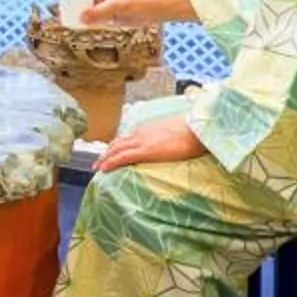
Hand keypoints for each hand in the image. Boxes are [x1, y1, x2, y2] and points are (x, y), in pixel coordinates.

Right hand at [64, 0, 187, 27]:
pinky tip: (83, 28)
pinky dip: (88, 22)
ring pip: (87, 7)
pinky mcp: (111, 15)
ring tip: (69, 21)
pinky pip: (95, 18)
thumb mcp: (117, 6)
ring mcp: (106, 4)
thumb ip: (99, 12)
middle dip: (71, 2)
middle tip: (63, 12)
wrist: (155, 11)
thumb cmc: (139, 3)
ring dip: (79, 13)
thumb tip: (81, 19)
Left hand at [95, 115, 209, 172]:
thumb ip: (168, 137)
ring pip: (115, 149)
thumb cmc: (193, 130)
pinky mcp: (145, 150)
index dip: (117, 145)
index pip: (127, 136)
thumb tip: (170, 144)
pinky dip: (110, 162)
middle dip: (107, 152)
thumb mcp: (175, 132)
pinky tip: (103, 169)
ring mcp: (142, 141)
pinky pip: (122, 157)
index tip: (111, 152)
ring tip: (97, 167)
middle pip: (117, 142)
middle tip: (98, 161)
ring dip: (105, 158)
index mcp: (148, 127)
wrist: (198, 127)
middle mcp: (141, 132)